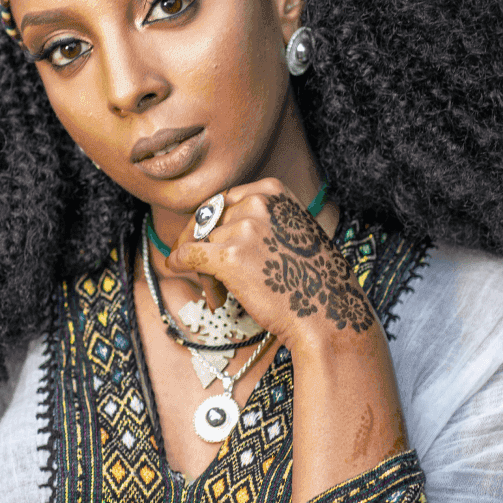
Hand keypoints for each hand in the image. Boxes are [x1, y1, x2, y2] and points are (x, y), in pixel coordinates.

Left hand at [161, 179, 377, 350]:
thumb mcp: (289, 229)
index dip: (208, 224)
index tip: (201, 239)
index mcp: (272, 190)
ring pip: (200, 243)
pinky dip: (177, 262)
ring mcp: (244, 228)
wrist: (328, 311)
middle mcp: (258, 203)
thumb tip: (209, 226)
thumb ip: (256, 220)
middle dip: (204, 247)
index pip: (221, 201)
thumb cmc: (311, 277)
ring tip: (220, 294)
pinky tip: (173, 268)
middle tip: (207, 274)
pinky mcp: (229, 256)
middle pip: (208, 222)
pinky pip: (187, 255)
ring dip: (204, 269)